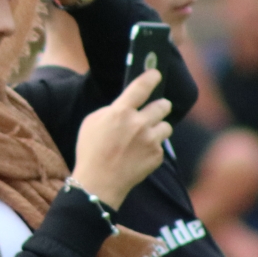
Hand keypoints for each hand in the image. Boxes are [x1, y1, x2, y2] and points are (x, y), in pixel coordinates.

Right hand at [71, 70, 172, 207]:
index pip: (141, 87)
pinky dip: (153, 148)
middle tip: (158, 108)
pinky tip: (139, 154)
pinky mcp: (157, 156)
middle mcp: (139, 123)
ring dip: (158, 128)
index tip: (156, 73)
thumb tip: (126, 105)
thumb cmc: (91, 151)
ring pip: (166, 126)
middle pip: (162, 106)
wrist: (99, 183)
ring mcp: (150, 140)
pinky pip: (161, 146)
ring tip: (146, 135)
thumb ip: (112, 110)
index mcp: (121, 111)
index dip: (151, 77)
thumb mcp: (92, 122)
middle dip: (161, 106)